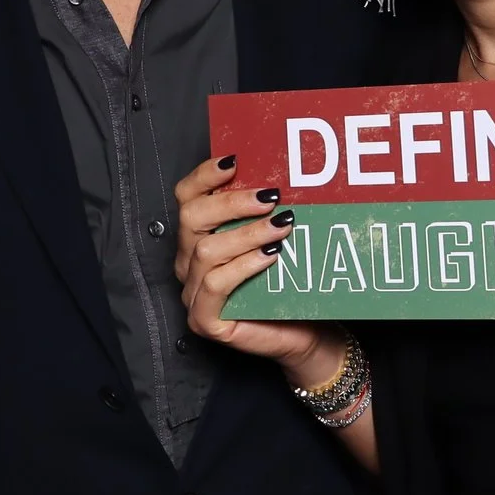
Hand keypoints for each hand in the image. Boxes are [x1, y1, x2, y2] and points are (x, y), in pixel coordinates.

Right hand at [171, 157, 325, 369]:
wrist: (307, 333)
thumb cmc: (289, 285)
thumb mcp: (273, 239)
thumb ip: (262, 212)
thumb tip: (274, 174)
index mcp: (197, 237)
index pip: (187, 197)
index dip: (205, 176)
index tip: (235, 161)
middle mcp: (188, 262)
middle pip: (191, 218)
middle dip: (231, 203)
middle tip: (270, 198)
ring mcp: (193, 293)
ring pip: (206, 251)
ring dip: (246, 234)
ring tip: (281, 227)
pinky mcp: (205, 320)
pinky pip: (215, 284)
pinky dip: (243, 267)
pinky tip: (269, 257)